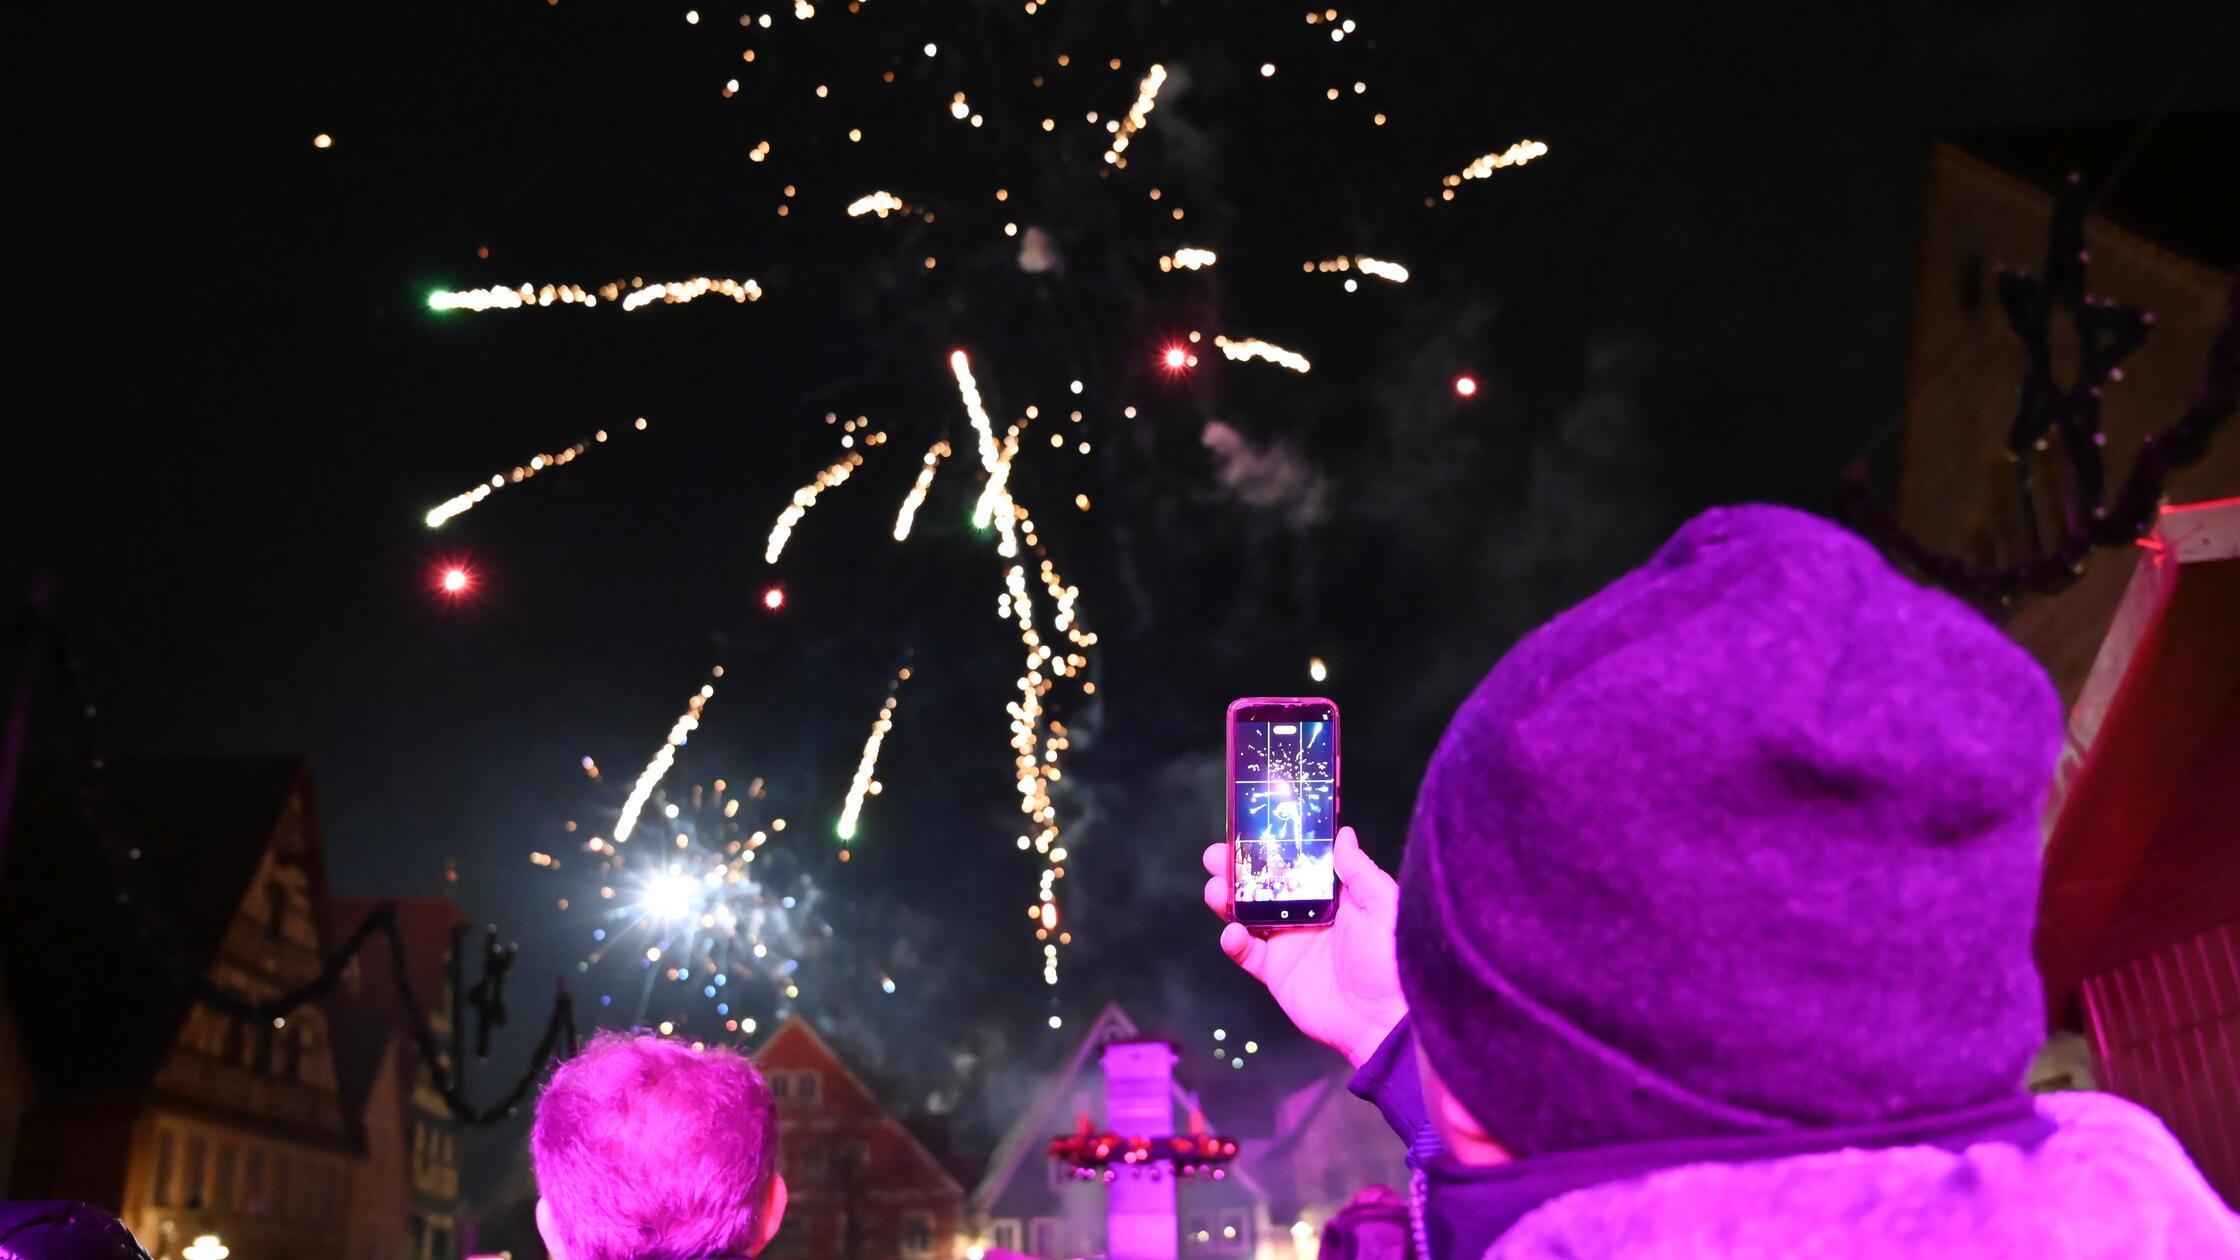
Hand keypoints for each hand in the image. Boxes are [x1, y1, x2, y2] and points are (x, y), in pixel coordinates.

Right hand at [1203, 827, 1407, 1068]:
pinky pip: (1247, 954)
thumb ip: (1359, 871)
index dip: (1272, 849)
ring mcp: (1289, 944)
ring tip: (1214, 888)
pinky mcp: (1277, 973)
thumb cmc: (1392, 961)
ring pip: (1247, 916)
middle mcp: (1306, 917)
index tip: (1249, 830)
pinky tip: (1231, 932)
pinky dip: (1234, 942)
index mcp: (1331, 898)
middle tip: (1216, 855)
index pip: (1295, 865)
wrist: (1383, 1019)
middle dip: (1237, 870)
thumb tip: (1344, 834)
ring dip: (1226, 900)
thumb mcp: (1382, 907)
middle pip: (1263, 887)